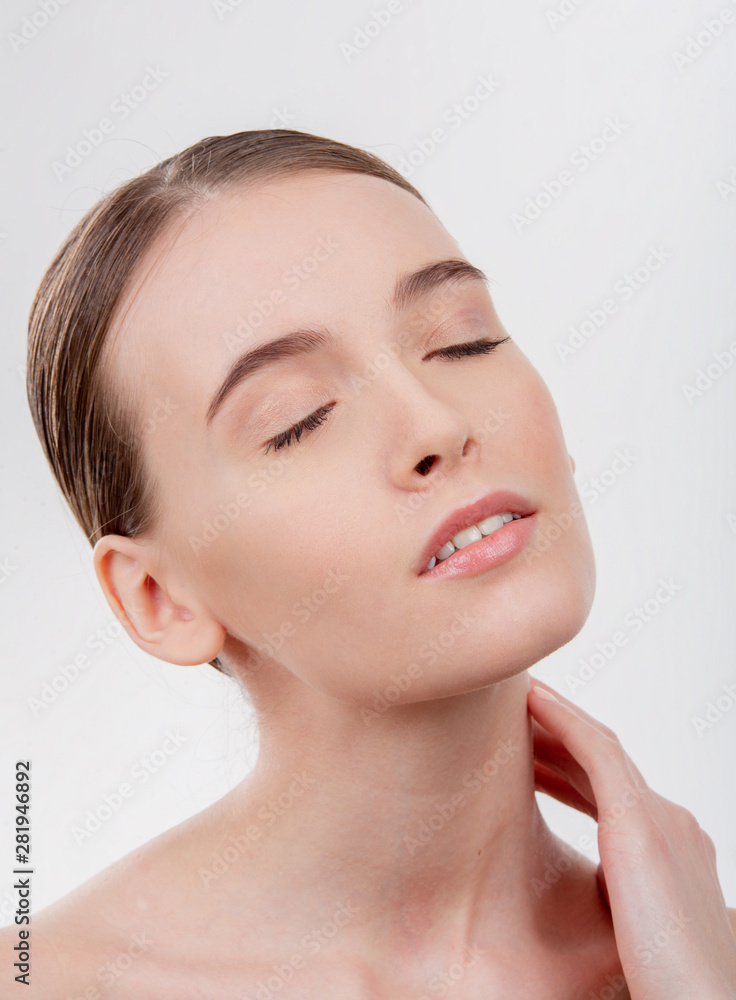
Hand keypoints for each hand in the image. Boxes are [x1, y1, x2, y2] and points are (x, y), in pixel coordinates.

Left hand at [527, 676, 735, 999]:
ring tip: (517, 704)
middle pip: (605, 764)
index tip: (532, 763)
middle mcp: (673, 824)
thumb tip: (579, 894)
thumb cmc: (664, 983)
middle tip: (513, 724)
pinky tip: (534, 701)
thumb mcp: (632, 927)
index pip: (613, 793)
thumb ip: (612, 897)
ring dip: (556, 721)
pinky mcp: (641, 824)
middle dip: (558, 741)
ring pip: (600, 746)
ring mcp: (662, 819)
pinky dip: (564, 720)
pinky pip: (596, 750)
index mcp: (673, 850)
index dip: (569, 772)